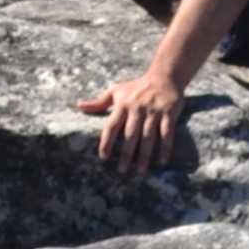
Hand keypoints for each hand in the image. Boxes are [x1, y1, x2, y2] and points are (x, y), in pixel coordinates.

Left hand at [75, 63, 189, 175]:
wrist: (163, 77)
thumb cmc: (136, 87)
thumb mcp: (116, 91)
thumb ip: (98, 102)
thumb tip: (79, 106)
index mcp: (122, 105)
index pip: (112, 126)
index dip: (107, 142)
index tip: (103, 157)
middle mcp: (137, 109)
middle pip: (130, 134)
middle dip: (126, 153)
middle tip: (122, 170)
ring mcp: (153, 112)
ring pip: (148, 136)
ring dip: (145, 154)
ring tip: (141, 171)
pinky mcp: (168, 113)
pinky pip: (167, 133)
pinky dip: (165, 147)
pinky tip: (162, 161)